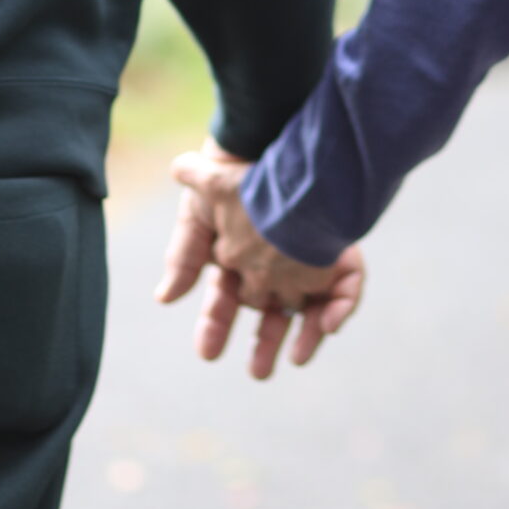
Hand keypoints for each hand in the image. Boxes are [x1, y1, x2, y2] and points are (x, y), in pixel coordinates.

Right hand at [154, 138, 365, 379]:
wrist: (274, 135)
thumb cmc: (235, 171)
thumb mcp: (200, 207)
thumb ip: (183, 252)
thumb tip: (163, 298)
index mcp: (237, 260)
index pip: (225, 302)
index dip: (215, 326)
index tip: (208, 352)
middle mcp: (272, 266)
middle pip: (267, 314)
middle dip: (262, 346)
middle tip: (258, 373)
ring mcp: (308, 262)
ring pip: (308, 311)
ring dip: (303, 339)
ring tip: (295, 361)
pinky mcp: (341, 253)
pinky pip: (345, 289)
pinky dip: (340, 308)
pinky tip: (329, 323)